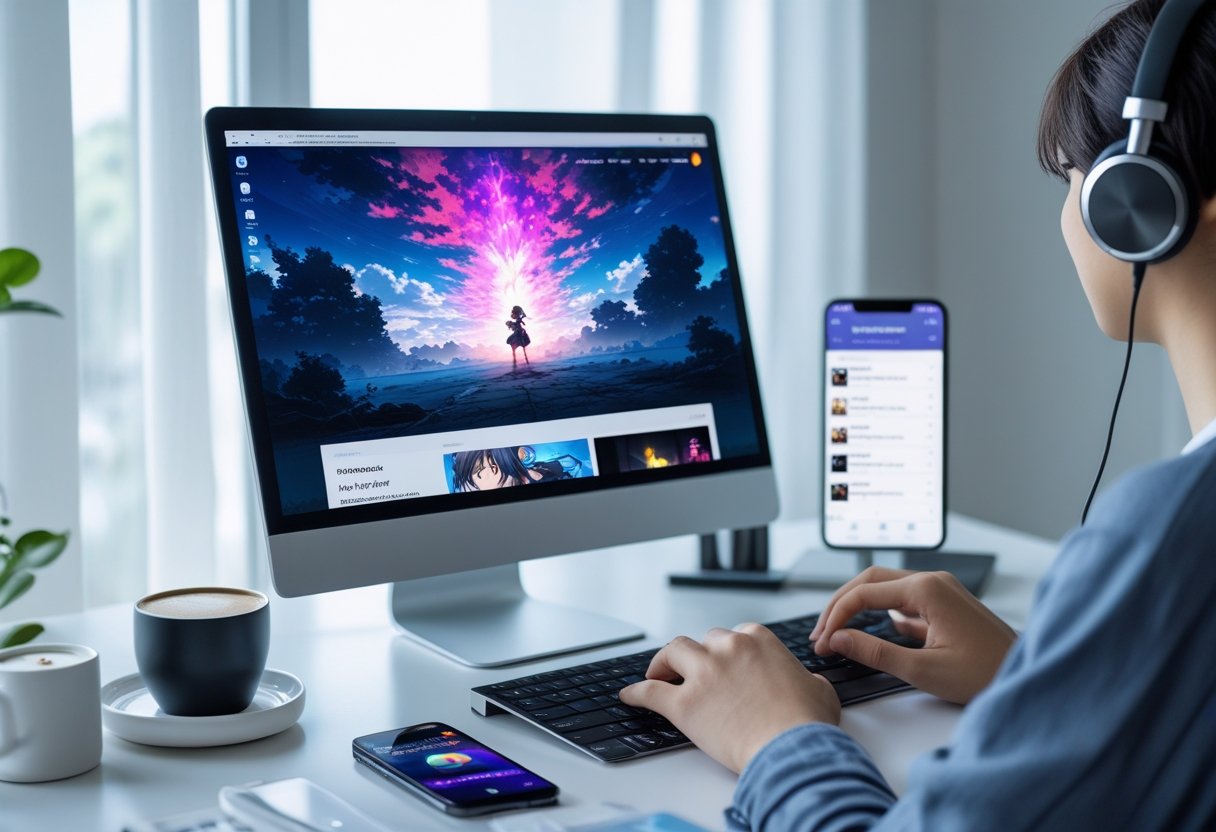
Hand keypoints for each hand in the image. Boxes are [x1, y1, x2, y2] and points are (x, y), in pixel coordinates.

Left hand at [619, 623, 839, 773]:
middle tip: (694, 671)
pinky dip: (636, 693)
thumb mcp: (820, 690)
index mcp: (758, 640)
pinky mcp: (684, 703)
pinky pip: (650, 692)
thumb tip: (805, 683)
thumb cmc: (806, 723)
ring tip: (659, 674)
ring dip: (664, 662)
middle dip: (699, 656)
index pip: (734, 636)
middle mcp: (728, 648)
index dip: (728, 652)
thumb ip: (806, 678)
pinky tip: (629, 696)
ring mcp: (703, 673)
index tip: (724, 663)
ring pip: (673, 652)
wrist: (792, 749)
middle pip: (703, 641)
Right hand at [809, 567, 1015, 703]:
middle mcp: (934, 581)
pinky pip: (904, 598)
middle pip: (870, 581)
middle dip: (840, 606)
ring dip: (859, 607)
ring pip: (885, 588)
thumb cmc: (986, 674)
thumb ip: (875, 652)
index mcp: (927, 590)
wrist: (1027, 676)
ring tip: (839, 632)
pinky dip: (881, 612)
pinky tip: (872, 632)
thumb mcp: (923, 670)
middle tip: (821, 634)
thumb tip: (839, 639)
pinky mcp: (946, 604)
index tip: (822, 642)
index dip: (836, 618)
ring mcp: (941, 590)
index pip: (863, 593)